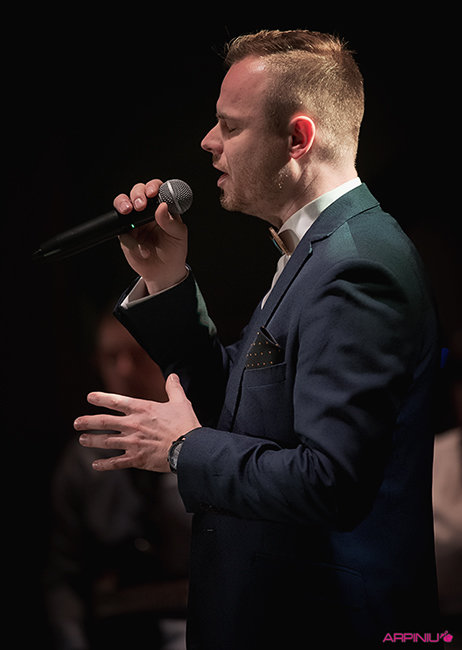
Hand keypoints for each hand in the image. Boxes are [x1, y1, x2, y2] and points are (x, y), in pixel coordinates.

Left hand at [75, 374, 199, 471]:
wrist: (190, 448)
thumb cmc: (186, 424)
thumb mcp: (181, 402)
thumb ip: (173, 388)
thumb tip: (172, 376)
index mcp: (142, 409)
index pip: (117, 401)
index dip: (101, 398)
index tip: (89, 397)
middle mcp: (133, 424)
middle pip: (104, 422)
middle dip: (88, 421)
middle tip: (77, 422)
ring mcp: (133, 442)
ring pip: (106, 441)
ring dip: (92, 440)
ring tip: (82, 439)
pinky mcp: (136, 459)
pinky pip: (116, 462)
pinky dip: (104, 464)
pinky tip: (95, 465)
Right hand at [114, 179, 187, 293]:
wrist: (164, 272)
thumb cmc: (174, 251)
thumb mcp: (178, 236)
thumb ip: (171, 222)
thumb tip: (162, 206)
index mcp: (163, 208)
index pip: (157, 189)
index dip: (154, 187)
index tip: (153, 193)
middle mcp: (147, 211)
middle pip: (138, 191)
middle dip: (137, 193)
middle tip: (141, 204)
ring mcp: (134, 221)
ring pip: (123, 203)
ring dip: (124, 203)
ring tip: (129, 211)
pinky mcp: (125, 234)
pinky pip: (121, 231)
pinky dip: (132, 241)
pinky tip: (144, 251)